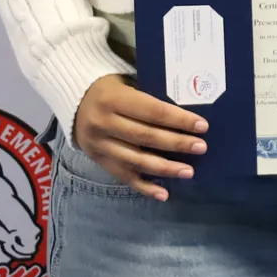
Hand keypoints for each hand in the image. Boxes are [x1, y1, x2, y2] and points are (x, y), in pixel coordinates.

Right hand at [71, 73, 207, 200]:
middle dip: (176, 143)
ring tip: (188, 172)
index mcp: (114, 99)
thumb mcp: (126, 83)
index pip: (152, 112)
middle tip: (201, 148)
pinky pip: (123, 176)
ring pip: (136, 160)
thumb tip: (186, 114)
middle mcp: (104, 123)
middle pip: (146, 136)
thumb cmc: (110, 87)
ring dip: (165, 168)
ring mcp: (99, 145)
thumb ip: (148, 98)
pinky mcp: (98, 160)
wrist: (73, 100)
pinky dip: (144, 186)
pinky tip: (163, 194)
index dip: (178, 120)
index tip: (202, 126)